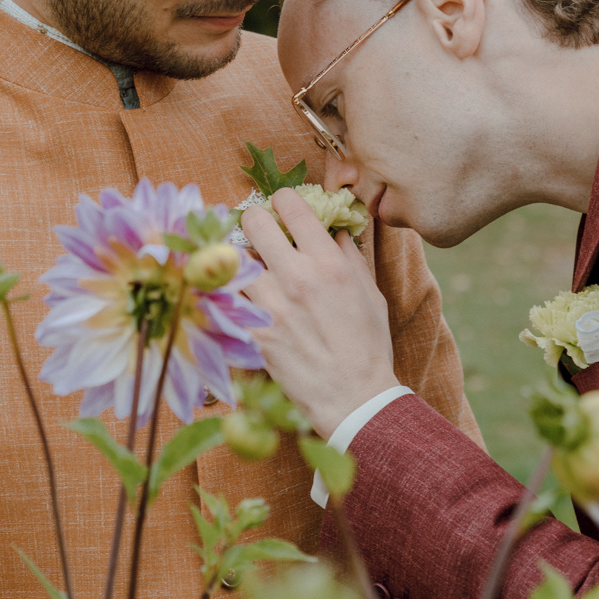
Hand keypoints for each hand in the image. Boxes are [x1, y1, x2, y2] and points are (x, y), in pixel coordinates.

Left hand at [242, 191, 397, 435]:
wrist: (354, 399)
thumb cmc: (368, 346)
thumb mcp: (371, 293)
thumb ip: (348, 256)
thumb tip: (333, 229)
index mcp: (327, 262)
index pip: (291, 206)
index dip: (283, 200)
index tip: (282, 208)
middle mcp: (296, 277)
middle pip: (252, 222)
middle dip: (254, 221)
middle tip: (259, 233)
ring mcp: (270, 306)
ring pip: (234, 259)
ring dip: (241, 260)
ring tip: (251, 270)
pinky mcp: (252, 333)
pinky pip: (227, 299)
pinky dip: (230, 295)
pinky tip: (241, 300)